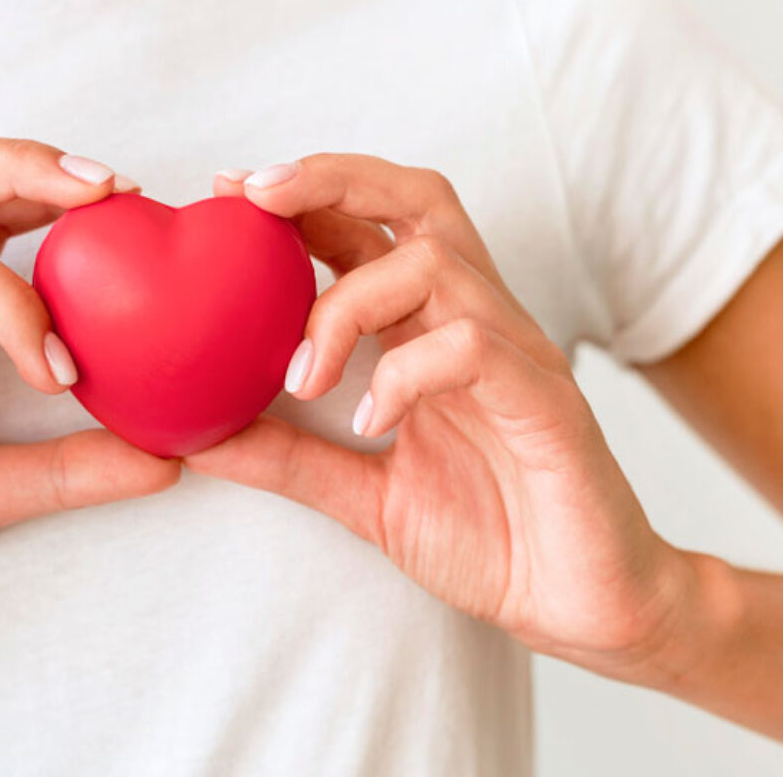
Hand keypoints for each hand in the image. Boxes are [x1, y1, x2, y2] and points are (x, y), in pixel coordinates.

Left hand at [189, 155, 700, 677]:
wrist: (583, 601)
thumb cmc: (490, 537)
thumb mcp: (365, 496)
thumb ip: (291, 459)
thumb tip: (198, 436)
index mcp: (435, 332)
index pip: (373, 230)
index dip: (304, 197)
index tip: (229, 192)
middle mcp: (478, 324)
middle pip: (419, 203)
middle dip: (332, 180)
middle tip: (255, 196)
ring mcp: (517, 357)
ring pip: (437, 265)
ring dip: (347, 305)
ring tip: (304, 379)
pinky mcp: (546, 402)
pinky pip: (473, 349)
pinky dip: (406, 375)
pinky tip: (371, 425)